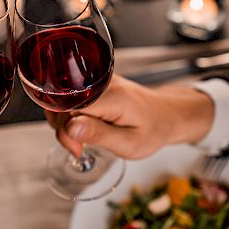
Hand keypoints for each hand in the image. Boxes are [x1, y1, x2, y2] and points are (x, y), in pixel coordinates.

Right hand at [46, 74, 213, 159]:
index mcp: (111, 96)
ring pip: (63, 99)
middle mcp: (102, 82)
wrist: (167, 114)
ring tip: (82, 138)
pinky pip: (71, 97)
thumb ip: (98, 134)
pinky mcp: (94, 82)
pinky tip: (83, 127)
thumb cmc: (153, 130)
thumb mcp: (129, 143)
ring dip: (64, 122)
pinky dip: (71, 114)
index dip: (65, 130)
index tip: (77, 149)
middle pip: (62, 101)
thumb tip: (69, 127)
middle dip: (62, 128)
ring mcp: (97, 80)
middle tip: (79, 147)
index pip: (68, 106)